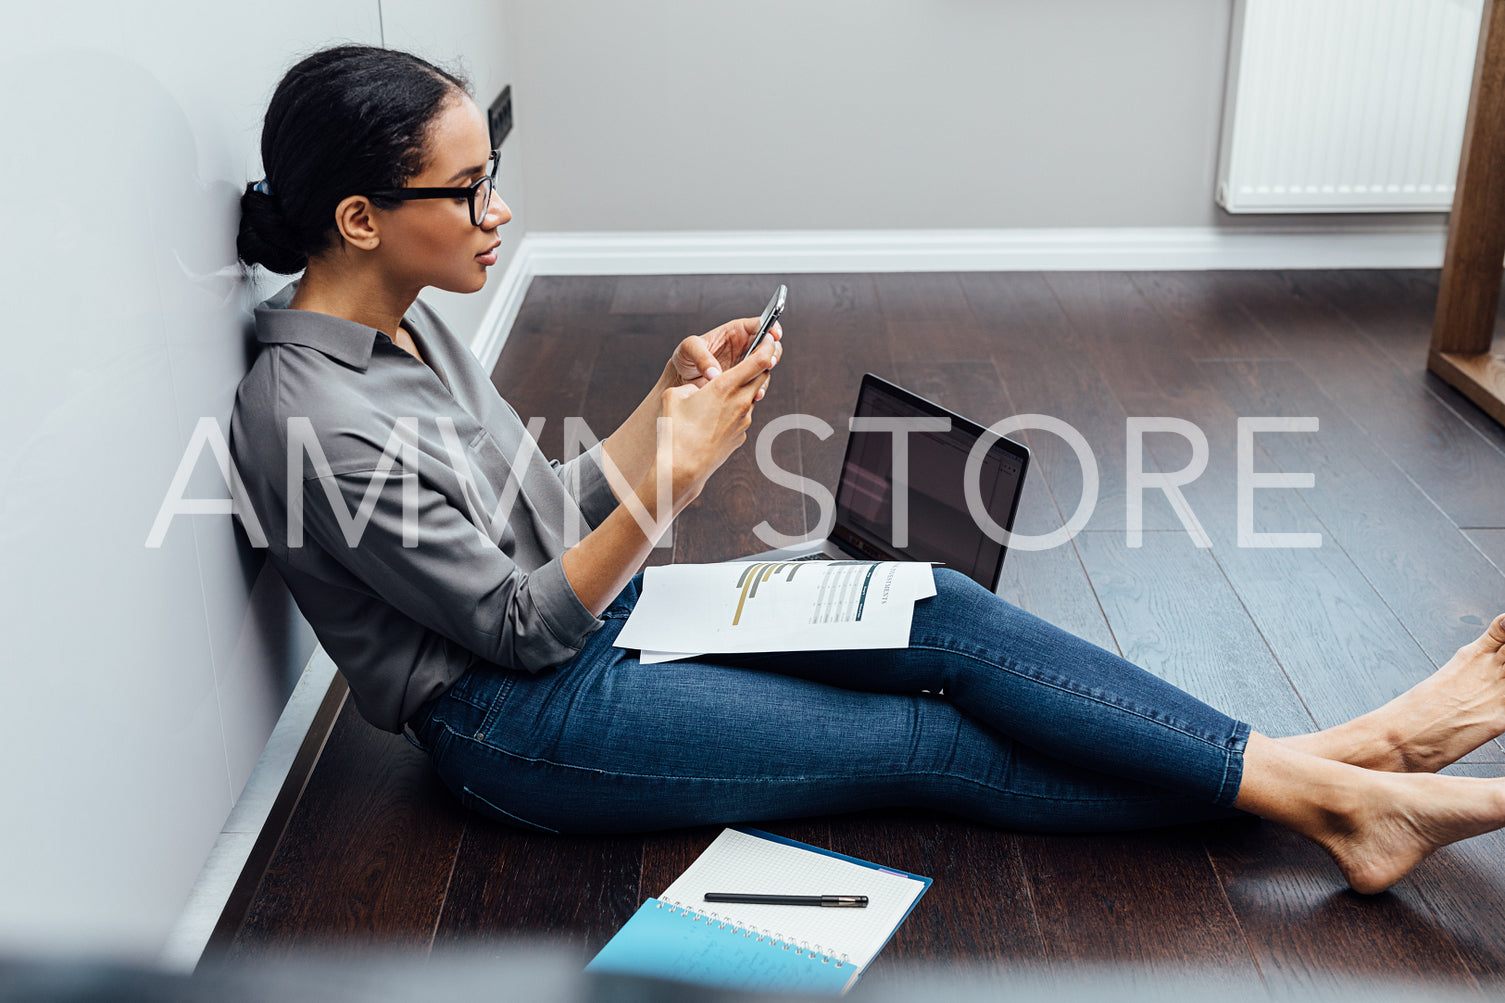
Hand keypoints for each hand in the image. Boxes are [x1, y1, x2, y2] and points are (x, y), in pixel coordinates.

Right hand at [656, 332, 780, 504]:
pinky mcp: (740, 437)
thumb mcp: (674, 396)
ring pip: (751, 398)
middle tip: (751, 359)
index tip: (769, 337)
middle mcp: (741, 403)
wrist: (682, 469)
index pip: (760, 360)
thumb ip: (691, 385)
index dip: (767, 345)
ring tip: (723, 394)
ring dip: (744, 391)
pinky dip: (734, 412)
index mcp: (726, 387)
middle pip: (762, 377)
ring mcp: (744, 422)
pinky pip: (742, 417)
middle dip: (759, 366)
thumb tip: (697, 390)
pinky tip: (715, 419)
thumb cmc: (675, 431)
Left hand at [668, 316, 782, 400]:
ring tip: (760, 381)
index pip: (760, 324)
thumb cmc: (686, 357)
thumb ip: (702, 357)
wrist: (681, 380)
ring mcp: (746, 366)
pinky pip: (757, 385)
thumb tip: (715, 373)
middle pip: (770, 346)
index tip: (774, 335)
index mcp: (736, 331)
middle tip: (769, 361)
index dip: (770, 328)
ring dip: (766, 374)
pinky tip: (755, 395)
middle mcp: (745, 347)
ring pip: (766, 367)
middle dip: (773, 352)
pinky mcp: (745, 382)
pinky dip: (759, 390)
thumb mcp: (688, 349)